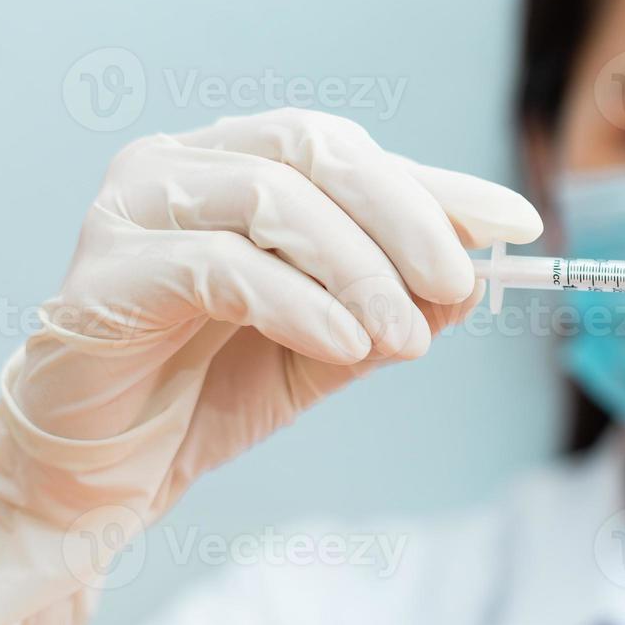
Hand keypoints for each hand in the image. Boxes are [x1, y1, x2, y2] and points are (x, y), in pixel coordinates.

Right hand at [0, 108, 540, 624]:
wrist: (105, 474)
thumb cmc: (213, 390)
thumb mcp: (334, 346)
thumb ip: (397, 306)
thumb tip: (478, 275)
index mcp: (240, 165)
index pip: (353, 153)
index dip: (441, 186)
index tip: (519, 225)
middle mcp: (184, 164)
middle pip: (316, 150)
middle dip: (408, 217)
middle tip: (463, 285)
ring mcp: (137, 208)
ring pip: (275, 199)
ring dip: (361, 269)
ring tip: (407, 338)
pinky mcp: (106, 272)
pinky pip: (222, 266)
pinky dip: (300, 302)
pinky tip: (346, 344)